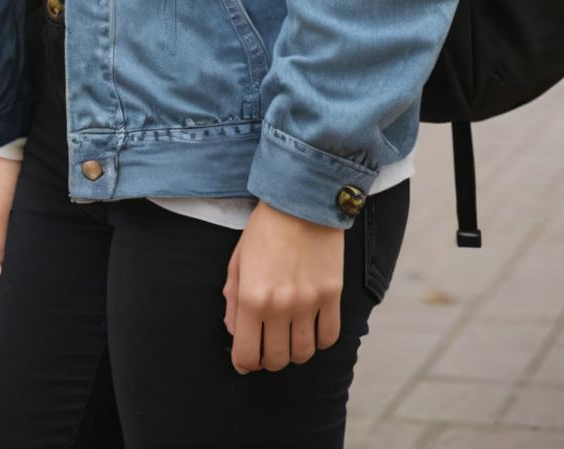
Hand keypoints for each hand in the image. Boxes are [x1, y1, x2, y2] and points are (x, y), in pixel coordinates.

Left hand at [222, 200, 343, 373]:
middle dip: (269, 360)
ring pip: (303, 354)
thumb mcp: (238, 260)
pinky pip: (329, 337)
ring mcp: (308, 302)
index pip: (246, 355)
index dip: (244, 363)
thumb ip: (232, 300)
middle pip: (276, 360)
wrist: (302, 199)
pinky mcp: (332, 294)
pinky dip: (319, 341)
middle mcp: (280, 306)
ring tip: (291, 337)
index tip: (247, 358)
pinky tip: (312, 328)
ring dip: (295, 352)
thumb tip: (234, 332)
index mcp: (251, 297)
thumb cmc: (265, 228)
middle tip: (269, 346)